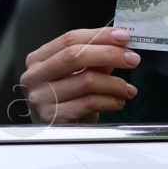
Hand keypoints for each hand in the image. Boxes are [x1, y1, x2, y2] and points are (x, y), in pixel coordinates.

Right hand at [20, 27, 139, 123]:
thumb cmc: (65, 100)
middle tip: (132, 58)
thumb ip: (94, 59)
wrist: (55, 132)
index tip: (122, 36)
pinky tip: (118, 101)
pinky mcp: (55, 118)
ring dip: (115, 83)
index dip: (99, 35)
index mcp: (38, 59)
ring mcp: (42, 98)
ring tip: (127, 88)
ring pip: (87, 81)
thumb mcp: (76, 75)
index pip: (70, 39)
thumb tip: (119, 44)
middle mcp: (35, 77)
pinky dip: (110, 101)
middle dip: (109, 54)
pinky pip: (90, 103)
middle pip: (75, 55)